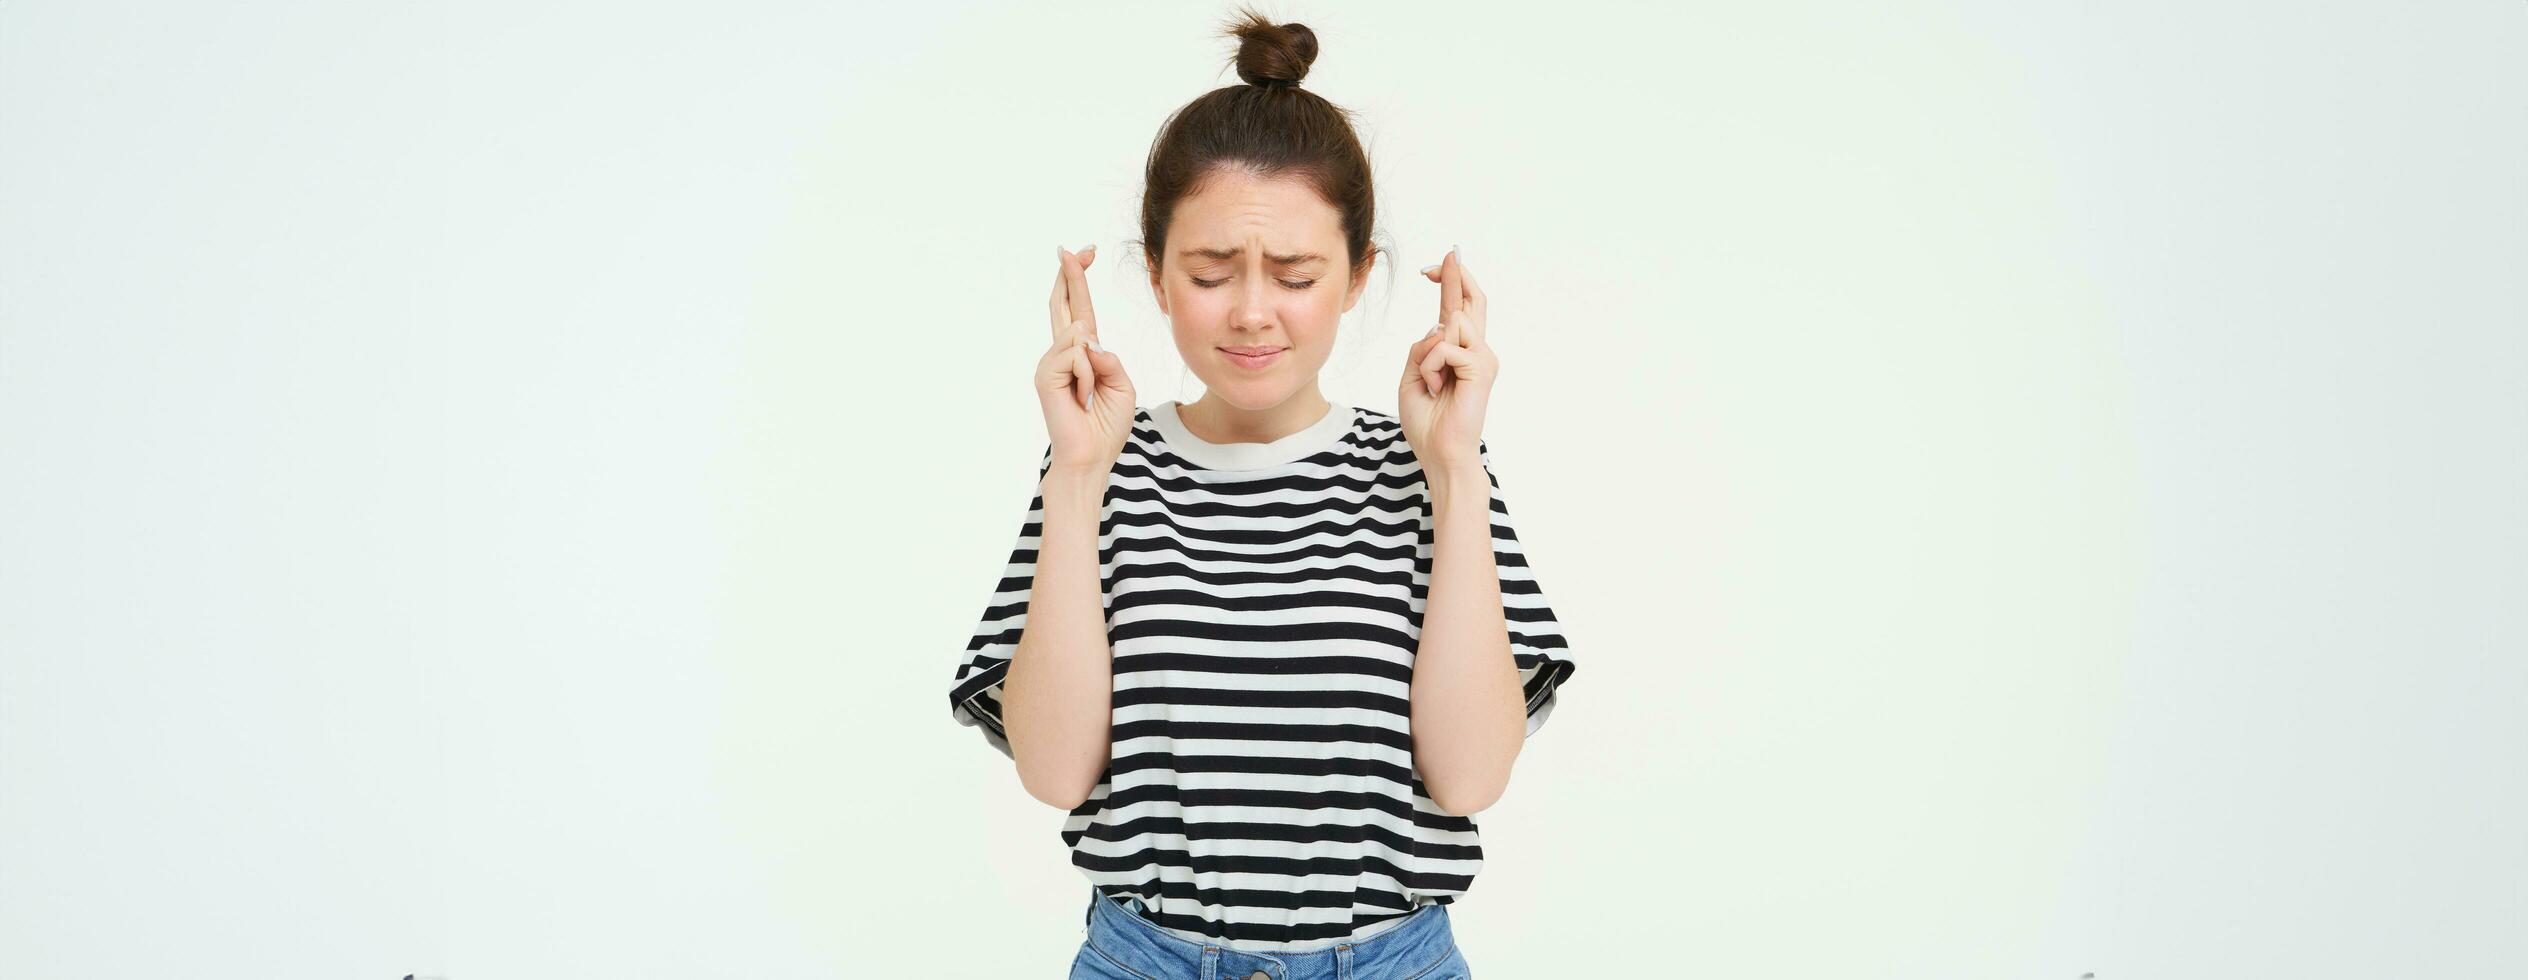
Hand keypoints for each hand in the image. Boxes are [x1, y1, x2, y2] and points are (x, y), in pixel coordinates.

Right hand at [1037, 244, 1135, 473]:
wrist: (1092, 456)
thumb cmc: (1106, 424)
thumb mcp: (1121, 384)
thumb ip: (1109, 358)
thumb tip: (1086, 340)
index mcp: (1082, 353)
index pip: (1080, 308)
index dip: (1079, 280)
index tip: (1084, 254)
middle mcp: (1062, 353)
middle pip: (1063, 304)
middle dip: (1070, 275)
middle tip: (1070, 249)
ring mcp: (1050, 363)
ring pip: (1078, 334)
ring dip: (1095, 367)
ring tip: (1090, 396)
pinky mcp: (1045, 375)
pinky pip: (1076, 357)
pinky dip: (1088, 377)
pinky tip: (1082, 398)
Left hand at [1397, 246, 1493, 477]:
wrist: (1440, 453)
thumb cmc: (1427, 421)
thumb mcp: (1412, 376)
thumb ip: (1421, 348)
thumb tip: (1439, 326)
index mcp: (1459, 353)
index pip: (1457, 309)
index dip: (1450, 283)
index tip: (1437, 265)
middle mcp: (1477, 350)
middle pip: (1471, 302)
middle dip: (1457, 276)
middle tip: (1449, 252)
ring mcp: (1482, 357)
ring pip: (1448, 325)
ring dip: (1427, 355)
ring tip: (1433, 383)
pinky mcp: (1482, 367)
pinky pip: (1444, 348)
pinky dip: (1431, 367)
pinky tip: (1438, 388)